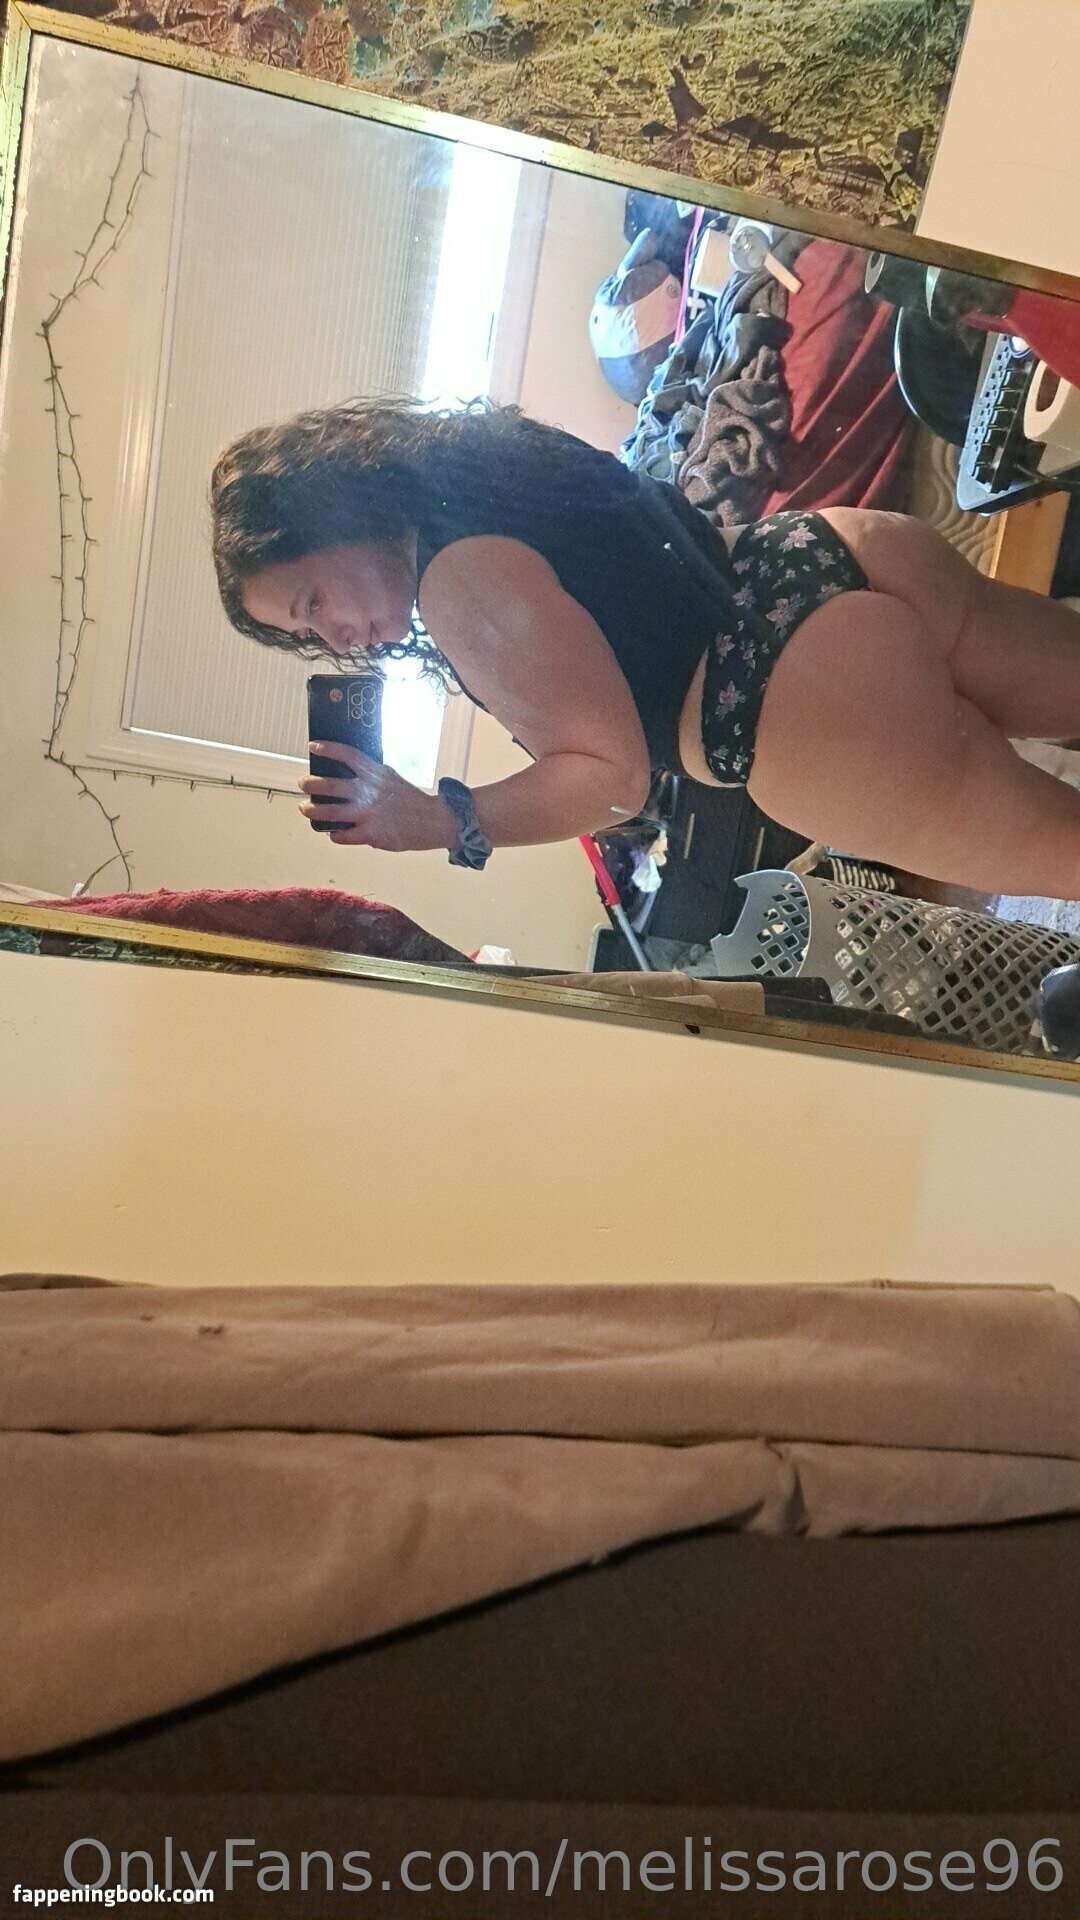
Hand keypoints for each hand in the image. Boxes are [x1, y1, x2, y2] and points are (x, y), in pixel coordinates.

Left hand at [300, 743, 452, 852]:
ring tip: (305, 808)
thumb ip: (370, 775)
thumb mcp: (391, 778)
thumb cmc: (409, 799)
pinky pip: (342, 836)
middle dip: (310, 783)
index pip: (347, 755)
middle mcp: (368, 791)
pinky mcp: (371, 834)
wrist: (432, 820)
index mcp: (375, 774)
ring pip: (329, 812)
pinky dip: (334, 835)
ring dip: (312, 810)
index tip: (312, 746)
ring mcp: (368, 814)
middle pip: (330, 785)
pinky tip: (332, 833)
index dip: (328, 749)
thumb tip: (345, 773)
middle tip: (302, 783)